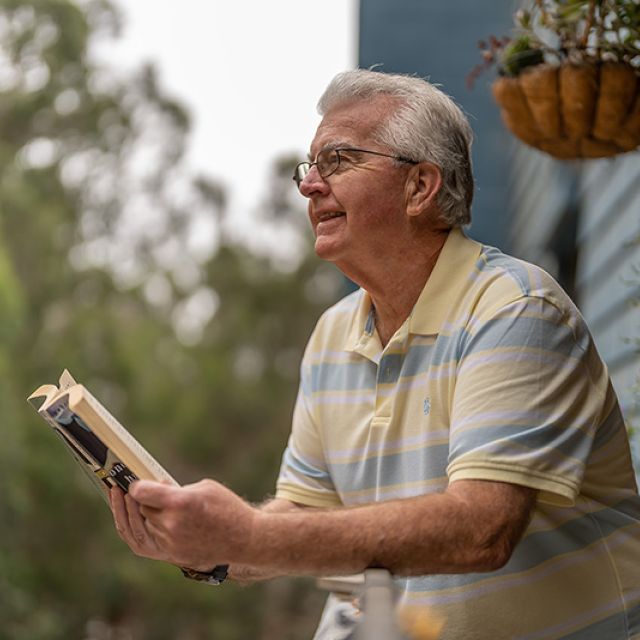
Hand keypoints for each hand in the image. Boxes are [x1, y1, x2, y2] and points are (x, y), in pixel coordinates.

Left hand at [109, 479, 258, 569]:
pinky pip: (141, 543)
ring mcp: (170, 543)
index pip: (142, 493)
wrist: (244, 540)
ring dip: (132, 512)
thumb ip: (177, 490)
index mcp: (181, 503)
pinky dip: (131, 529)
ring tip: (120, 498)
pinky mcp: (170, 556)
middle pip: (141, 508)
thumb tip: (157, 489)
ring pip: (140, 525)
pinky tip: (126, 518)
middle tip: (127, 486)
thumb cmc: (228, 509)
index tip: (132, 481)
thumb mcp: (205, 488)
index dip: (134, 485)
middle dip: (136, 498)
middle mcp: (172, 525)